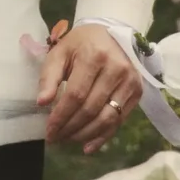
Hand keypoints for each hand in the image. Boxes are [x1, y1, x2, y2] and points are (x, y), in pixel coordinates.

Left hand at [37, 21, 138, 152]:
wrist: (112, 33)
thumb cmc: (81, 44)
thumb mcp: (60, 52)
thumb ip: (49, 76)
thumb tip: (42, 103)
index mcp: (94, 56)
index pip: (76, 94)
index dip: (61, 116)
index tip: (48, 130)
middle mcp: (116, 70)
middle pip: (91, 108)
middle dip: (70, 128)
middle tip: (55, 138)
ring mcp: (130, 82)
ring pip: (107, 118)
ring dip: (85, 135)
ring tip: (68, 140)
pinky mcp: (137, 92)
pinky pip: (119, 121)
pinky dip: (103, 136)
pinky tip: (88, 147)